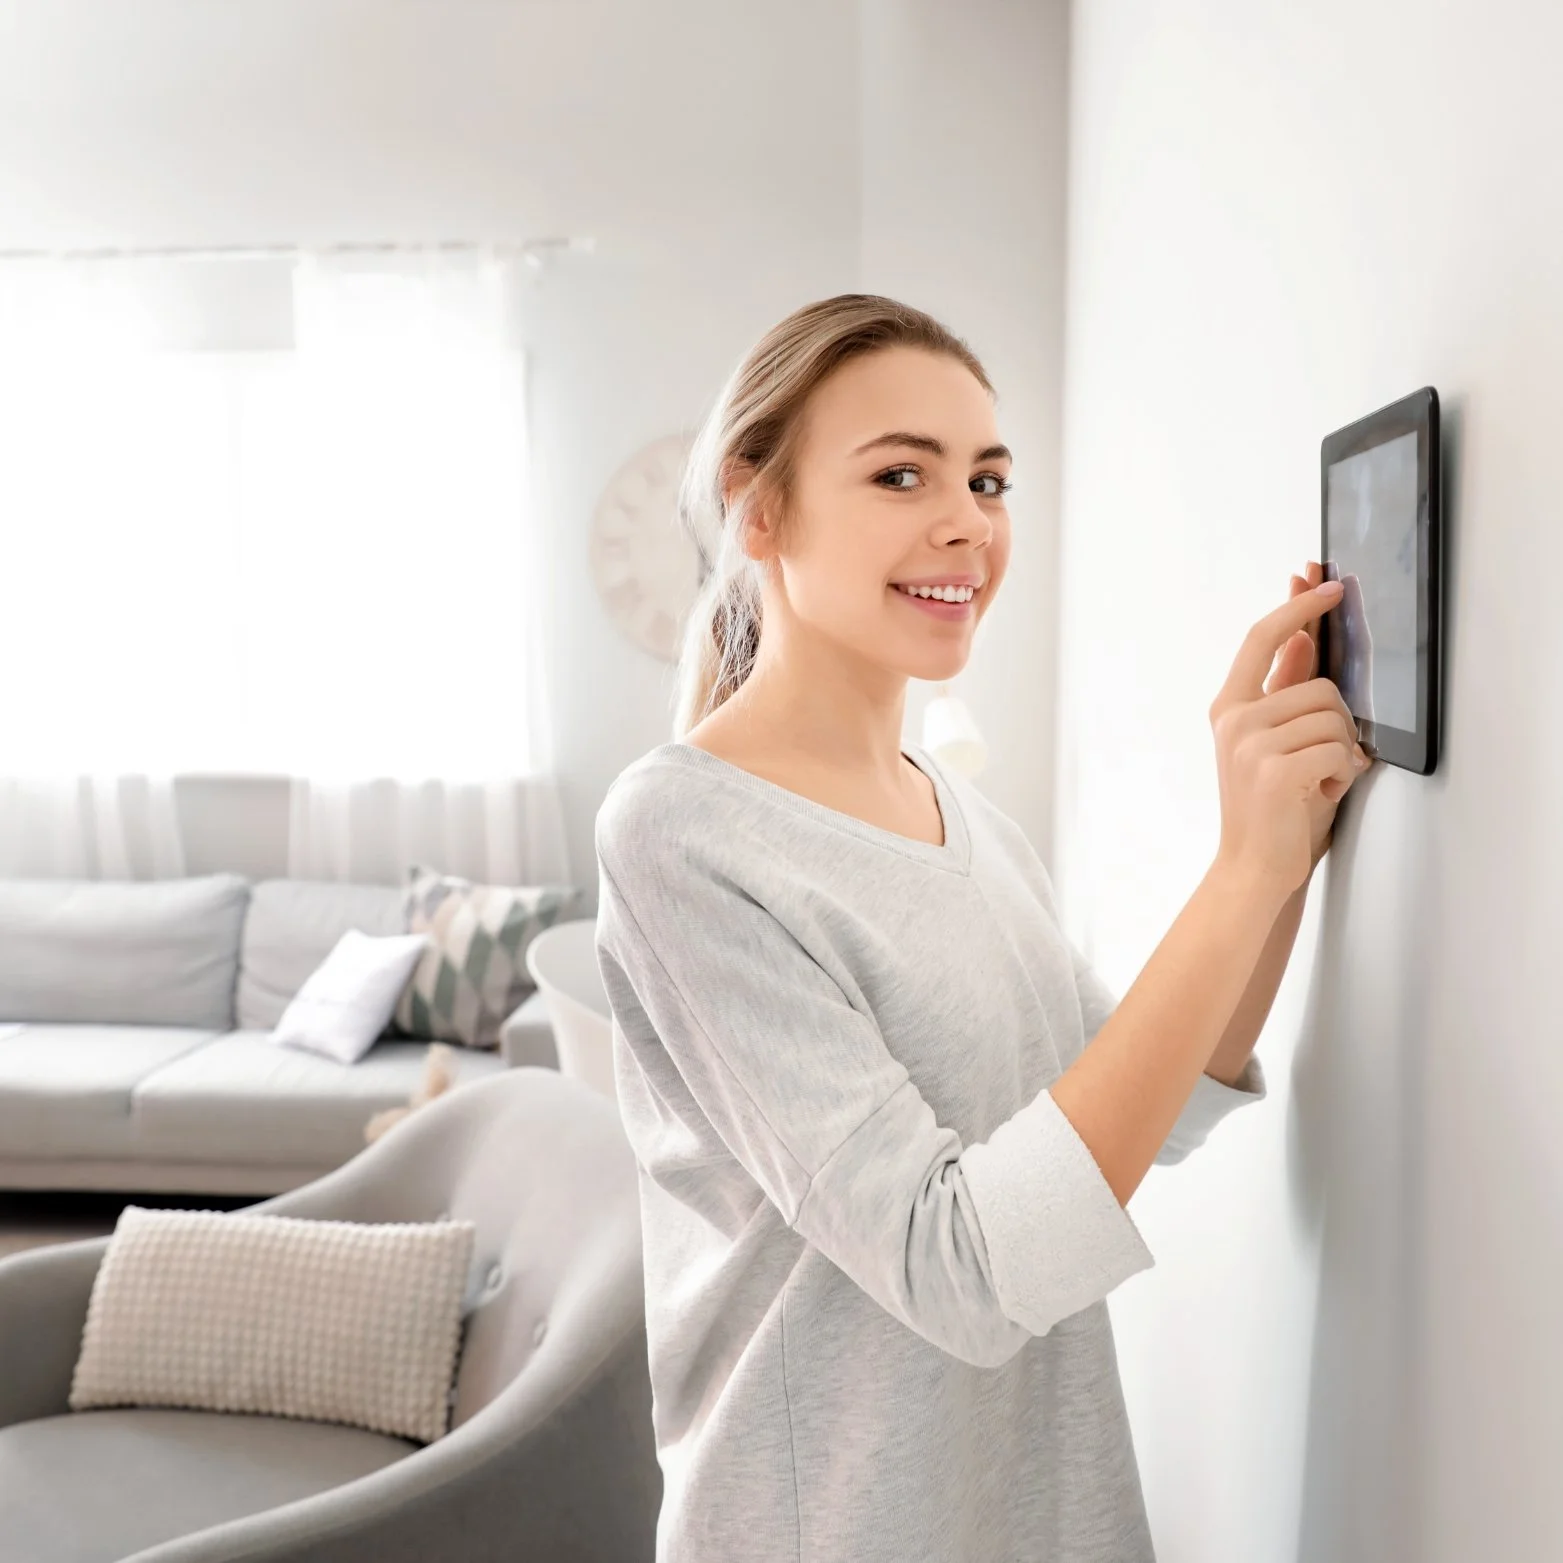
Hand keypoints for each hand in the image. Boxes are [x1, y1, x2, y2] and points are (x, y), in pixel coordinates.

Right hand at [1210, 573, 1370, 899]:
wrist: (1252, 867)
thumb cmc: (1270, 807)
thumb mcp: (1278, 740)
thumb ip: (1285, 688)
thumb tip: (1304, 638)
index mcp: (1229, 707)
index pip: (1262, 637)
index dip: (1298, 606)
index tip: (1323, 581)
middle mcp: (1234, 720)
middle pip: (1320, 686)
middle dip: (1338, 723)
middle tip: (1322, 761)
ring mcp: (1250, 745)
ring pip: (1334, 720)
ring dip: (1341, 755)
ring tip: (1315, 783)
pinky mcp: (1275, 772)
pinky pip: (1338, 752)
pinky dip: (1341, 778)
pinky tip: (1318, 795)